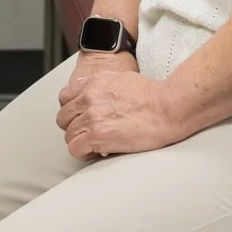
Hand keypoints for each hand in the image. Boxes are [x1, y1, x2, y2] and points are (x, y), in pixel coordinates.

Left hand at [56, 52, 180, 158]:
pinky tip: (95, 152)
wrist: (167, 107)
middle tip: (86, 134)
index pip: (65, 98)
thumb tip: (95, 93)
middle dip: (74, 127)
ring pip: (68, 134)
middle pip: (64, 117)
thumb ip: (103, 84)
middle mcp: (88, 97)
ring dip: (79, 141)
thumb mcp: (121, 78)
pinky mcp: (98, 135)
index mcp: (93, 82)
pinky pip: (75, 148)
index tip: (80, 118)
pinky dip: (83, 153)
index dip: (72, 111)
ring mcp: (92, 116)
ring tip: (93, 145)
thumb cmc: (152, 95)